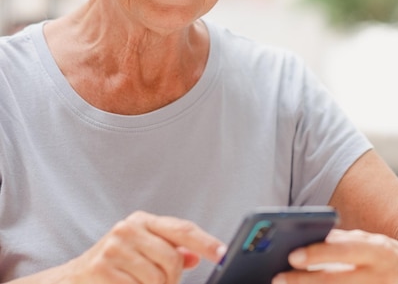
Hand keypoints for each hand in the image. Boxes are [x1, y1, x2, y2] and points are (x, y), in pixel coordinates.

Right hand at [62, 211, 224, 283]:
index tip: (224, 254)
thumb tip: (196, 256)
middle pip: (172, 259)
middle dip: (173, 279)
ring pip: (157, 278)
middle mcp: (128, 228)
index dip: (207, 242)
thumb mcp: (143, 249)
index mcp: (143, 220)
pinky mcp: (102, 268)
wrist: (72, 278)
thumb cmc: (115, 263)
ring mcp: (114, 247)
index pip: (183, 229)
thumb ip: (171, 250)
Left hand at [272, 229, 397, 283]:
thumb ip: (345, 242)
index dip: (319, 253)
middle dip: (306, 283)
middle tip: (277, 278)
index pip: (346, 251)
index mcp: (381, 252)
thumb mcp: (372, 241)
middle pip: (339, 282)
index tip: (292, 255)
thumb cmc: (389, 255)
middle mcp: (383, 277)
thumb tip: (312, 241)